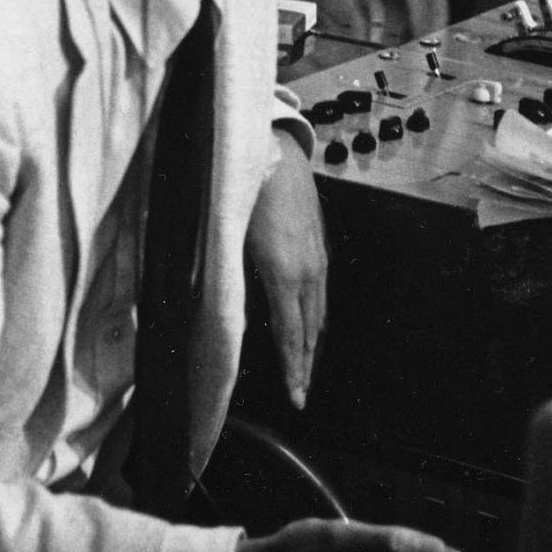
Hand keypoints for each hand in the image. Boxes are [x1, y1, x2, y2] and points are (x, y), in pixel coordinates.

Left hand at [245, 138, 326, 409]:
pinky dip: (316, 319)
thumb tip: (230, 317)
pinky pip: (321, 294)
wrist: (276, 154)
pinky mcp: (320, 247)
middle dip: (305, 366)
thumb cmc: (246, 196)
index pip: (292, 335)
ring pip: (319, 314)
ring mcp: (318, 259)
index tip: (296, 397)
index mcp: (284, 273)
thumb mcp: (231, 242)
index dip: (294, 369)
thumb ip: (233, 283)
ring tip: (305, 368)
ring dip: (313, 344)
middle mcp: (308, 271)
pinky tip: (310, 326)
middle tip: (300, 395)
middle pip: (310, 331)